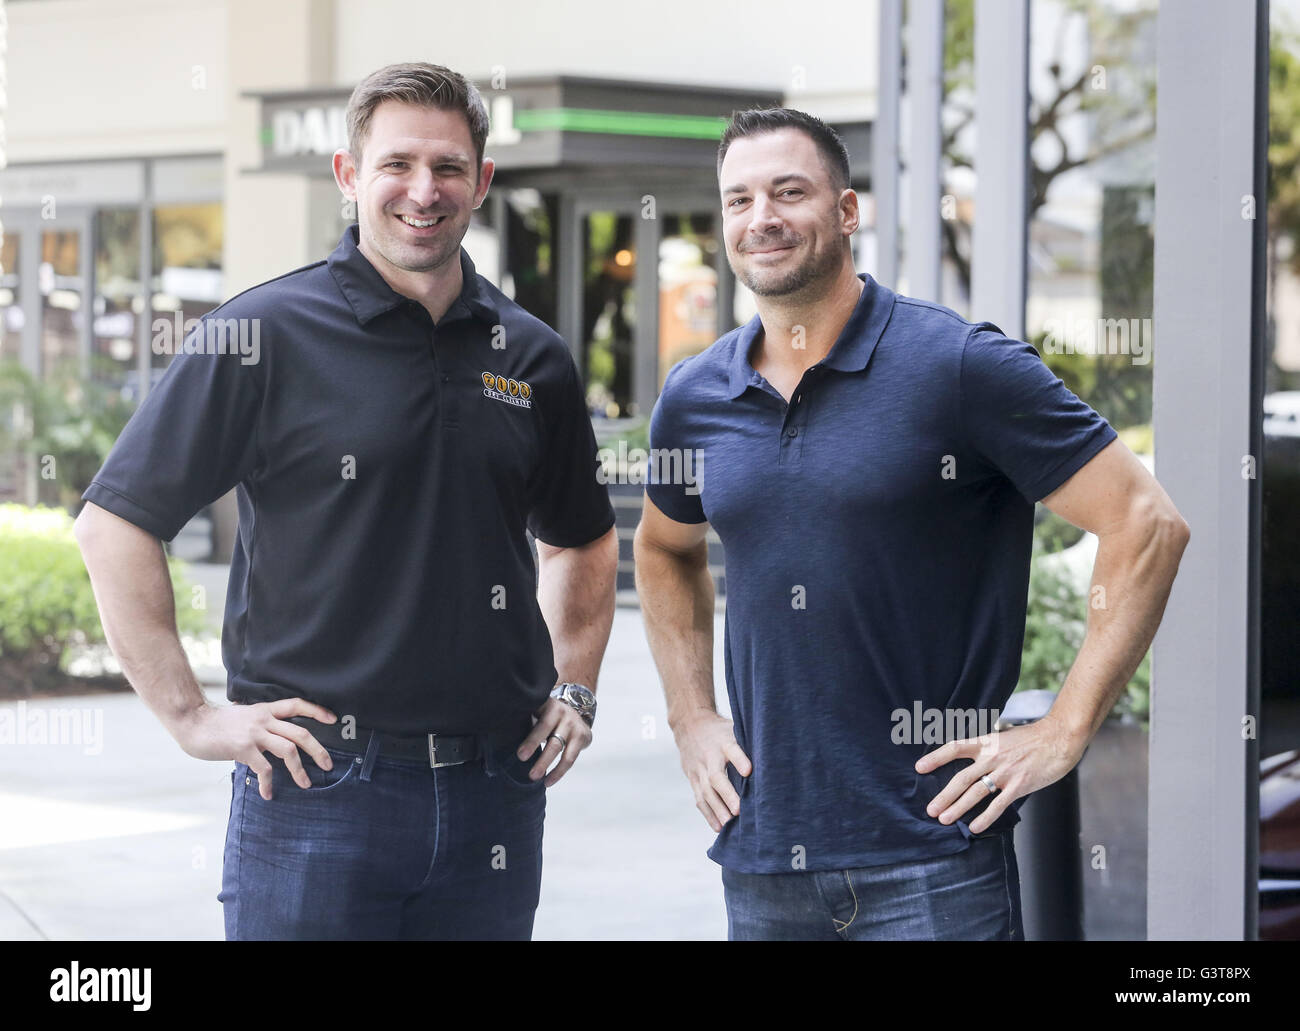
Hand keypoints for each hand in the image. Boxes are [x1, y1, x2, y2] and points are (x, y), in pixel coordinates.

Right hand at [170, 698, 338, 800]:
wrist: (192, 722)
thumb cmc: (217, 723)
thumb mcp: (245, 716)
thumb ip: (261, 723)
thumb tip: (274, 736)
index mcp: (265, 710)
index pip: (297, 704)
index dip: (317, 710)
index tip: (333, 719)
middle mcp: (264, 719)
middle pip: (301, 732)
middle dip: (318, 750)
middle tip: (328, 765)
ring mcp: (255, 733)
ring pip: (289, 750)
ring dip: (299, 770)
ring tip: (306, 784)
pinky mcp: (243, 748)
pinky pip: (264, 768)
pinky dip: (268, 783)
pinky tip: (268, 794)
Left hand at [517, 697, 592, 786]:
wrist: (575, 713)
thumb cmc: (547, 716)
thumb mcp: (538, 711)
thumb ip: (524, 720)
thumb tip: (501, 737)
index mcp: (548, 706)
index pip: (540, 724)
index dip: (531, 741)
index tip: (520, 756)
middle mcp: (563, 713)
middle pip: (551, 738)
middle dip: (540, 756)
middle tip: (528, 772)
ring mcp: (574, 725)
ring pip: (561, 749)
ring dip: (548, 765)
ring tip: (535, 778)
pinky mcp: (582, 737)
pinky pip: (570, 758)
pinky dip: (559, 772)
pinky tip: (549, 781)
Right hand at [673, 710, 751, 831]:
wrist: (689, 726)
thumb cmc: (721, 731)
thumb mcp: (734, 728)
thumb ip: (748, 744)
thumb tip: (777, 758)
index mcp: (723, 741)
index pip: (731, 749)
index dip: (740, 760)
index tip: (749, 771)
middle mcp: (709, 756)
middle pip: (716, 776)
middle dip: (727, 794)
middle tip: (738, 810)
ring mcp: (698, 769)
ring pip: (705, 791)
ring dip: (717, 809)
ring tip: (728, 824)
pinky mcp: (692, 779)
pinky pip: (699, 798)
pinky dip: (708, 814)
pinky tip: (718, 827)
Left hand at [914, 716, 1085, 833]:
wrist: (1058, 738)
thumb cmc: (1032, 738)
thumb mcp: (1004, 738)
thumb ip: (989, 750)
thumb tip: (976, 763)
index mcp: (986, 742)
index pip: (955, 748)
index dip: (935, 757)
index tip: (919, 767)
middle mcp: (992, 757)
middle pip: (961, 778)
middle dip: (944, 795)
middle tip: (931, 810)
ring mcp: (1005, 772)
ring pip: (976, 792)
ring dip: (958, 808)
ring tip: (944, 820)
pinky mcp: (1019, 785)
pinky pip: (998, 804)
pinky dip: (985, 817)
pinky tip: (974, 827)